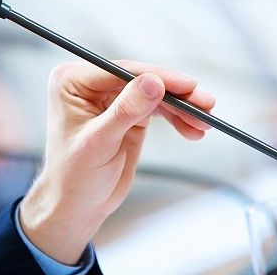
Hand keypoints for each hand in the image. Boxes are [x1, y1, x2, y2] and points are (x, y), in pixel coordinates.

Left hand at [20, 60, 214, 264]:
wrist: (77, 206)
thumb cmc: (73, 177)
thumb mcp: (99, 143)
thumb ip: (126, 111)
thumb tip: (153, 83)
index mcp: (73, 82)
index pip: (122, 71)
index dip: (157, 76)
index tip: (186, 86)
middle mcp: (92, 85)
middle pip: (142, 79)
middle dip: (175, 94)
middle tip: (203, 104)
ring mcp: (112, 98)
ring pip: (154, 93)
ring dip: (181, 107)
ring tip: (204, 121)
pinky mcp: (128, 113)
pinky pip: (157, 108)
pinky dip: (177, 118)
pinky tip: (192, 128)